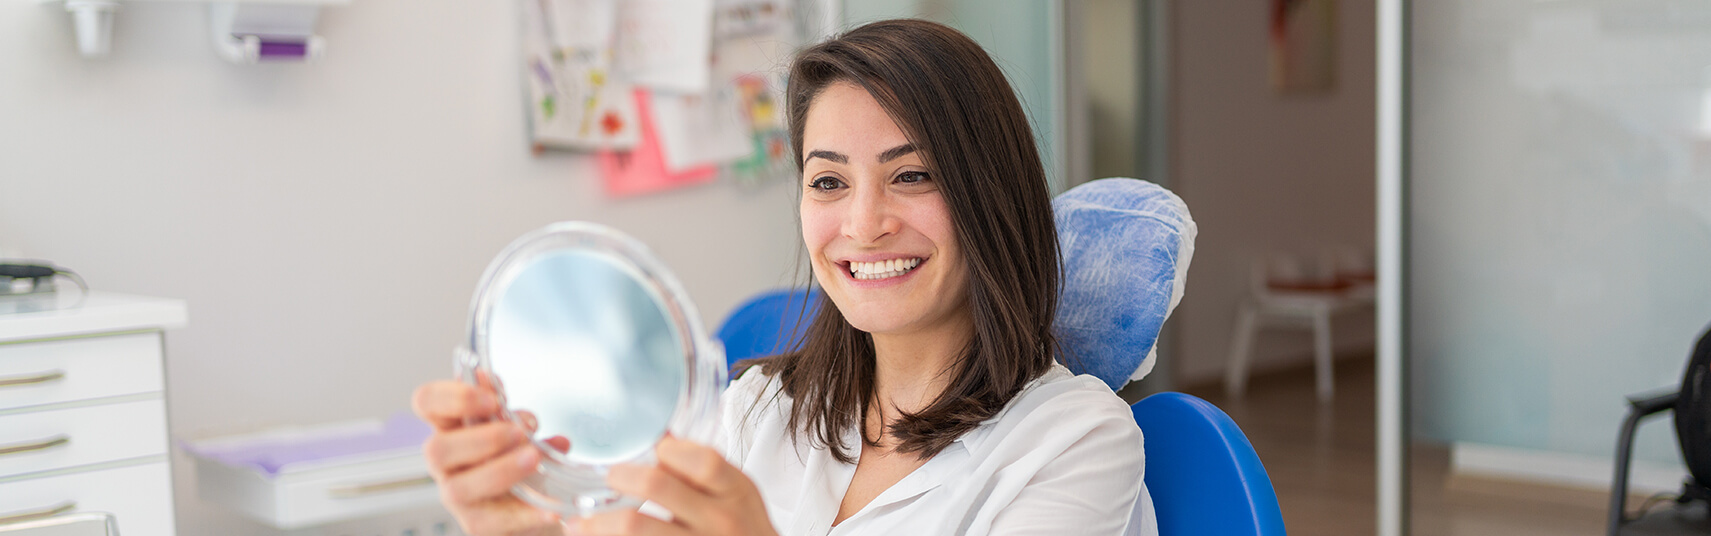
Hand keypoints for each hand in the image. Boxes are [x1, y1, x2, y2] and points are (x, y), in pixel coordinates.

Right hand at [413, 372, 562, 535]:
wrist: (535, 504)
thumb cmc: (518, 460)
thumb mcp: (518, 429)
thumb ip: (510, 412)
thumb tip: (506, 396)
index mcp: (452, 428)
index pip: (427, 402)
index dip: (453, 397)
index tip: (491, 398)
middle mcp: (446, 463)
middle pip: (437, 450)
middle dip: (481, 438)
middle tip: (519, 433)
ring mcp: (457, 497)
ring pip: (458, 488)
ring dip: (499, 470)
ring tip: (534, 459)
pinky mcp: (477, 525)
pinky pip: (496, 522)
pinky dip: (526, 512)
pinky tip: (551, 505)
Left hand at [570, 437, 777, 535]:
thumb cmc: (744, 528)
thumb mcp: (737, 493)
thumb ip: (703, 468)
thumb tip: (660, 436)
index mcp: (736, 491)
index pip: (701, 459)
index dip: (669, 448)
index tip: (651, 449)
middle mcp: (720, 520)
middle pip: (658, 485)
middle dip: (621, 476)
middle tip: (608, 477)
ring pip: (635, 525)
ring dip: (598, 521)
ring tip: (579, 520)